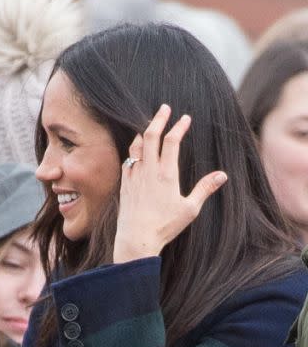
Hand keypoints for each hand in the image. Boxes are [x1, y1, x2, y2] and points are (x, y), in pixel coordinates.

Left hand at [113, 104, 227, 263]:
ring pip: (136, 147)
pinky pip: (127, 161)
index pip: (171, 142)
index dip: (178, 127)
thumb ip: (205, 189)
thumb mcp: (190, 209)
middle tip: (164, 107)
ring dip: (143, 133)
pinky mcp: (124, 185)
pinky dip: (133, 150)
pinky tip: (136, 150)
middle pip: (151, 137)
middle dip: (158, 119)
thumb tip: (222, 175)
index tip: (184, 118)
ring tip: (149, 125)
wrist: (135, 238)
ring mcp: (134, 177)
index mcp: (166, 174)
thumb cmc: (164, 226)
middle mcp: (148, 171)